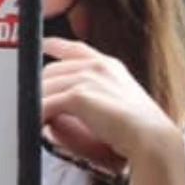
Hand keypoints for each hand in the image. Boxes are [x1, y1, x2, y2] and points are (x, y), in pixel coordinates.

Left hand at [41, 37, 180, 172]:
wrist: (152, 140)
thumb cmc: (135, 132)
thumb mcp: (110, 109)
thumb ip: (80, 105)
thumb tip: (49, 115)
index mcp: (108, 67)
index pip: (76, 49)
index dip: (56, 45)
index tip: (44, 44)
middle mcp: (97, 67)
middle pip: (49, 72)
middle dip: (39, 91)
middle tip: (34, 110)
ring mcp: (88, 78)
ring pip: (44, 89)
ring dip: (35, 107)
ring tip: (32, 122)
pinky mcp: (79, 95)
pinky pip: (44, 105)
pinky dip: (36, 117)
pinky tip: (34, 127)